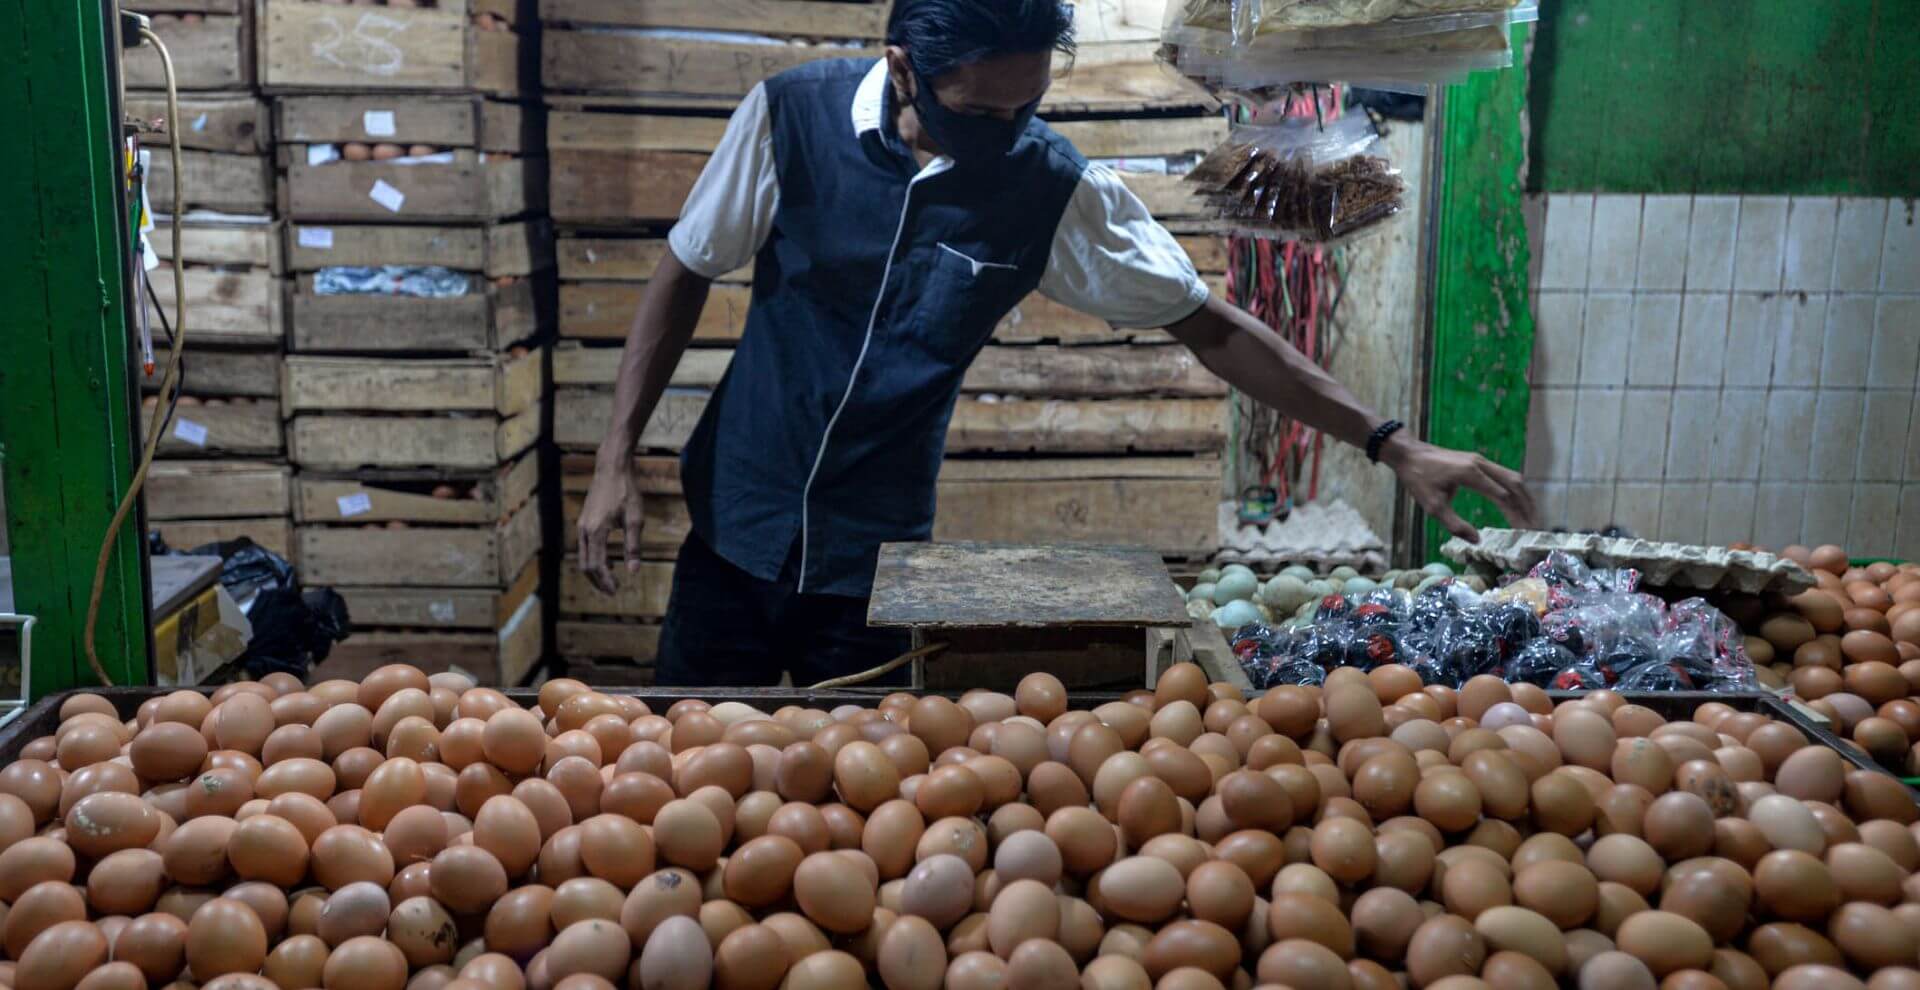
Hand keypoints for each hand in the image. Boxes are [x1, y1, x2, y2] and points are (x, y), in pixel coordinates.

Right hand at [577, 453, 645, 594]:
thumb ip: (633, 546)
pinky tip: (609, 560)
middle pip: (585, 565)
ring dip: (595, 571)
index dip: (606, 582)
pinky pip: (584, 547)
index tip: (616, 591)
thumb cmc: (626, 491)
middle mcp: (584, 530)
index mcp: (597, 532)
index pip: (597, 566)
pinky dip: (593, 558)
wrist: (612, 467)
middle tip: (612, 591)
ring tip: (611, 579)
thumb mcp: (635, 519)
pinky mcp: (584, 521)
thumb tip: (633, 571)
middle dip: (597, 581)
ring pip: (582, 557)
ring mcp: (582, 525)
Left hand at [1379, 434, 1536, 541]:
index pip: (1503, 496)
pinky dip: (1514, 490)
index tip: (1523, 532)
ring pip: (1512, 477)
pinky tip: (1517, 503)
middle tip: (1535, 527)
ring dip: (1524, 497)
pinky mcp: (1478, 462)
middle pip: (1515, 484)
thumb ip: (1454, 524)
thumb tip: (1477, 540)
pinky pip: (1503, 475)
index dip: (1515, 515)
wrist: (1408, 453)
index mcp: (1471, 473)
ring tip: (1531, 517)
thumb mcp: (1432, 506)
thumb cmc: (1418, 478)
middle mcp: (1481, 464)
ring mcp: (1481, 461)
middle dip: (1527, 506)